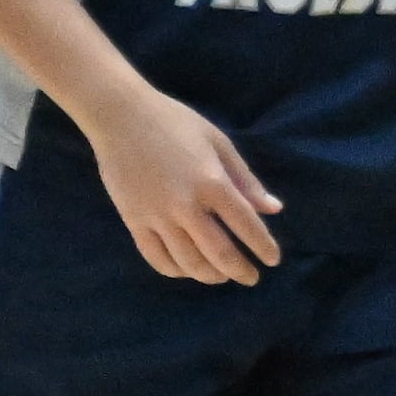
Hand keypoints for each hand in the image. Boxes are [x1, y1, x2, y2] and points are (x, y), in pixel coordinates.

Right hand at [86, 85, 282, 282]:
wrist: (121, 117)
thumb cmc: (176, 124)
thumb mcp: (220, 144)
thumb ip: (246, 180)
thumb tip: (274, 209)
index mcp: (213, 183)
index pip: (246, 226)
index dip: (263, 247)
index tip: (272, 261)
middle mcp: (186, 206)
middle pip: (218, 252)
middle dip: (239, 270)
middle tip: (251, 278)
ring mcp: (156, 216)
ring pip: (187, 261)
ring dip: (209, 275)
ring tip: (221, 276)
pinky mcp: (133, 220)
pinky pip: (155, 256)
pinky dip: (174, 270)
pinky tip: (187, 270)